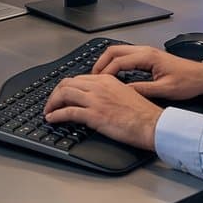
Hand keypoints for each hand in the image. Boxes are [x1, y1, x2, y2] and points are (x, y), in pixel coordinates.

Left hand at [43, 75, 163, 149]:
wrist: (153, 124)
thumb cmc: (144, 114)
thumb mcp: (125, 94)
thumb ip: (108, 92)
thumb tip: (96, 99)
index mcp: (107, 80)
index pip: (79, 78)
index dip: (66, 87)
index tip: (62, 95)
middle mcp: (99, 86)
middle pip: (67, 83)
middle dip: (55, 93)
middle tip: (51, 103)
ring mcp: (96, 100)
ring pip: (64, 94)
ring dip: (52, 103)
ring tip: (48, 111)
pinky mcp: (94, 115)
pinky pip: (67, 112)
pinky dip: (56, 115)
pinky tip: (52, 119)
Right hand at [90, 44, 202, 101]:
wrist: (202, 76)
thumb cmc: (188, 81)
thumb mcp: (165, 90)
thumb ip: (143, 90)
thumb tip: (125, 92)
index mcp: (147, 57)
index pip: (118, 61)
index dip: (105, 72)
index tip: (98, 83)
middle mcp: (145, 51)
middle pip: (114, 50)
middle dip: (100, 63)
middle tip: (92, 76)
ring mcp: (146, 52)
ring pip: (119, 51)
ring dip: (107, 61)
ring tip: (99, 75)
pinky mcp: (148, 56)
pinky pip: (126, 55)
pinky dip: (115, 62)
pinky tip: (114, 73)